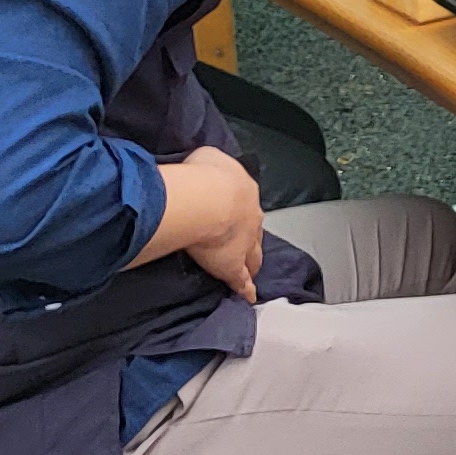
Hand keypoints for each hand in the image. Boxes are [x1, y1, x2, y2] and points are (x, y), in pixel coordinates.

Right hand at [169, 146, 264, 300]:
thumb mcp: (207, 158)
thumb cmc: (205, 175)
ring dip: (252, 261)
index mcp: (244, 191)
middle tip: (246, 244)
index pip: (243, 203)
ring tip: (251, 270)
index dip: (238, 211)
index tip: (230, 214)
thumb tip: (201, 168)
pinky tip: (248, 296)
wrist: (209, 199)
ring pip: (252, 255)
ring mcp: (246, 244)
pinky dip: (245, 288)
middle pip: (254, 231)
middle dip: (251, 237)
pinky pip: (241, 280)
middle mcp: (251, 217)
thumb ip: (207, 165)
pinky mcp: (234, 266)